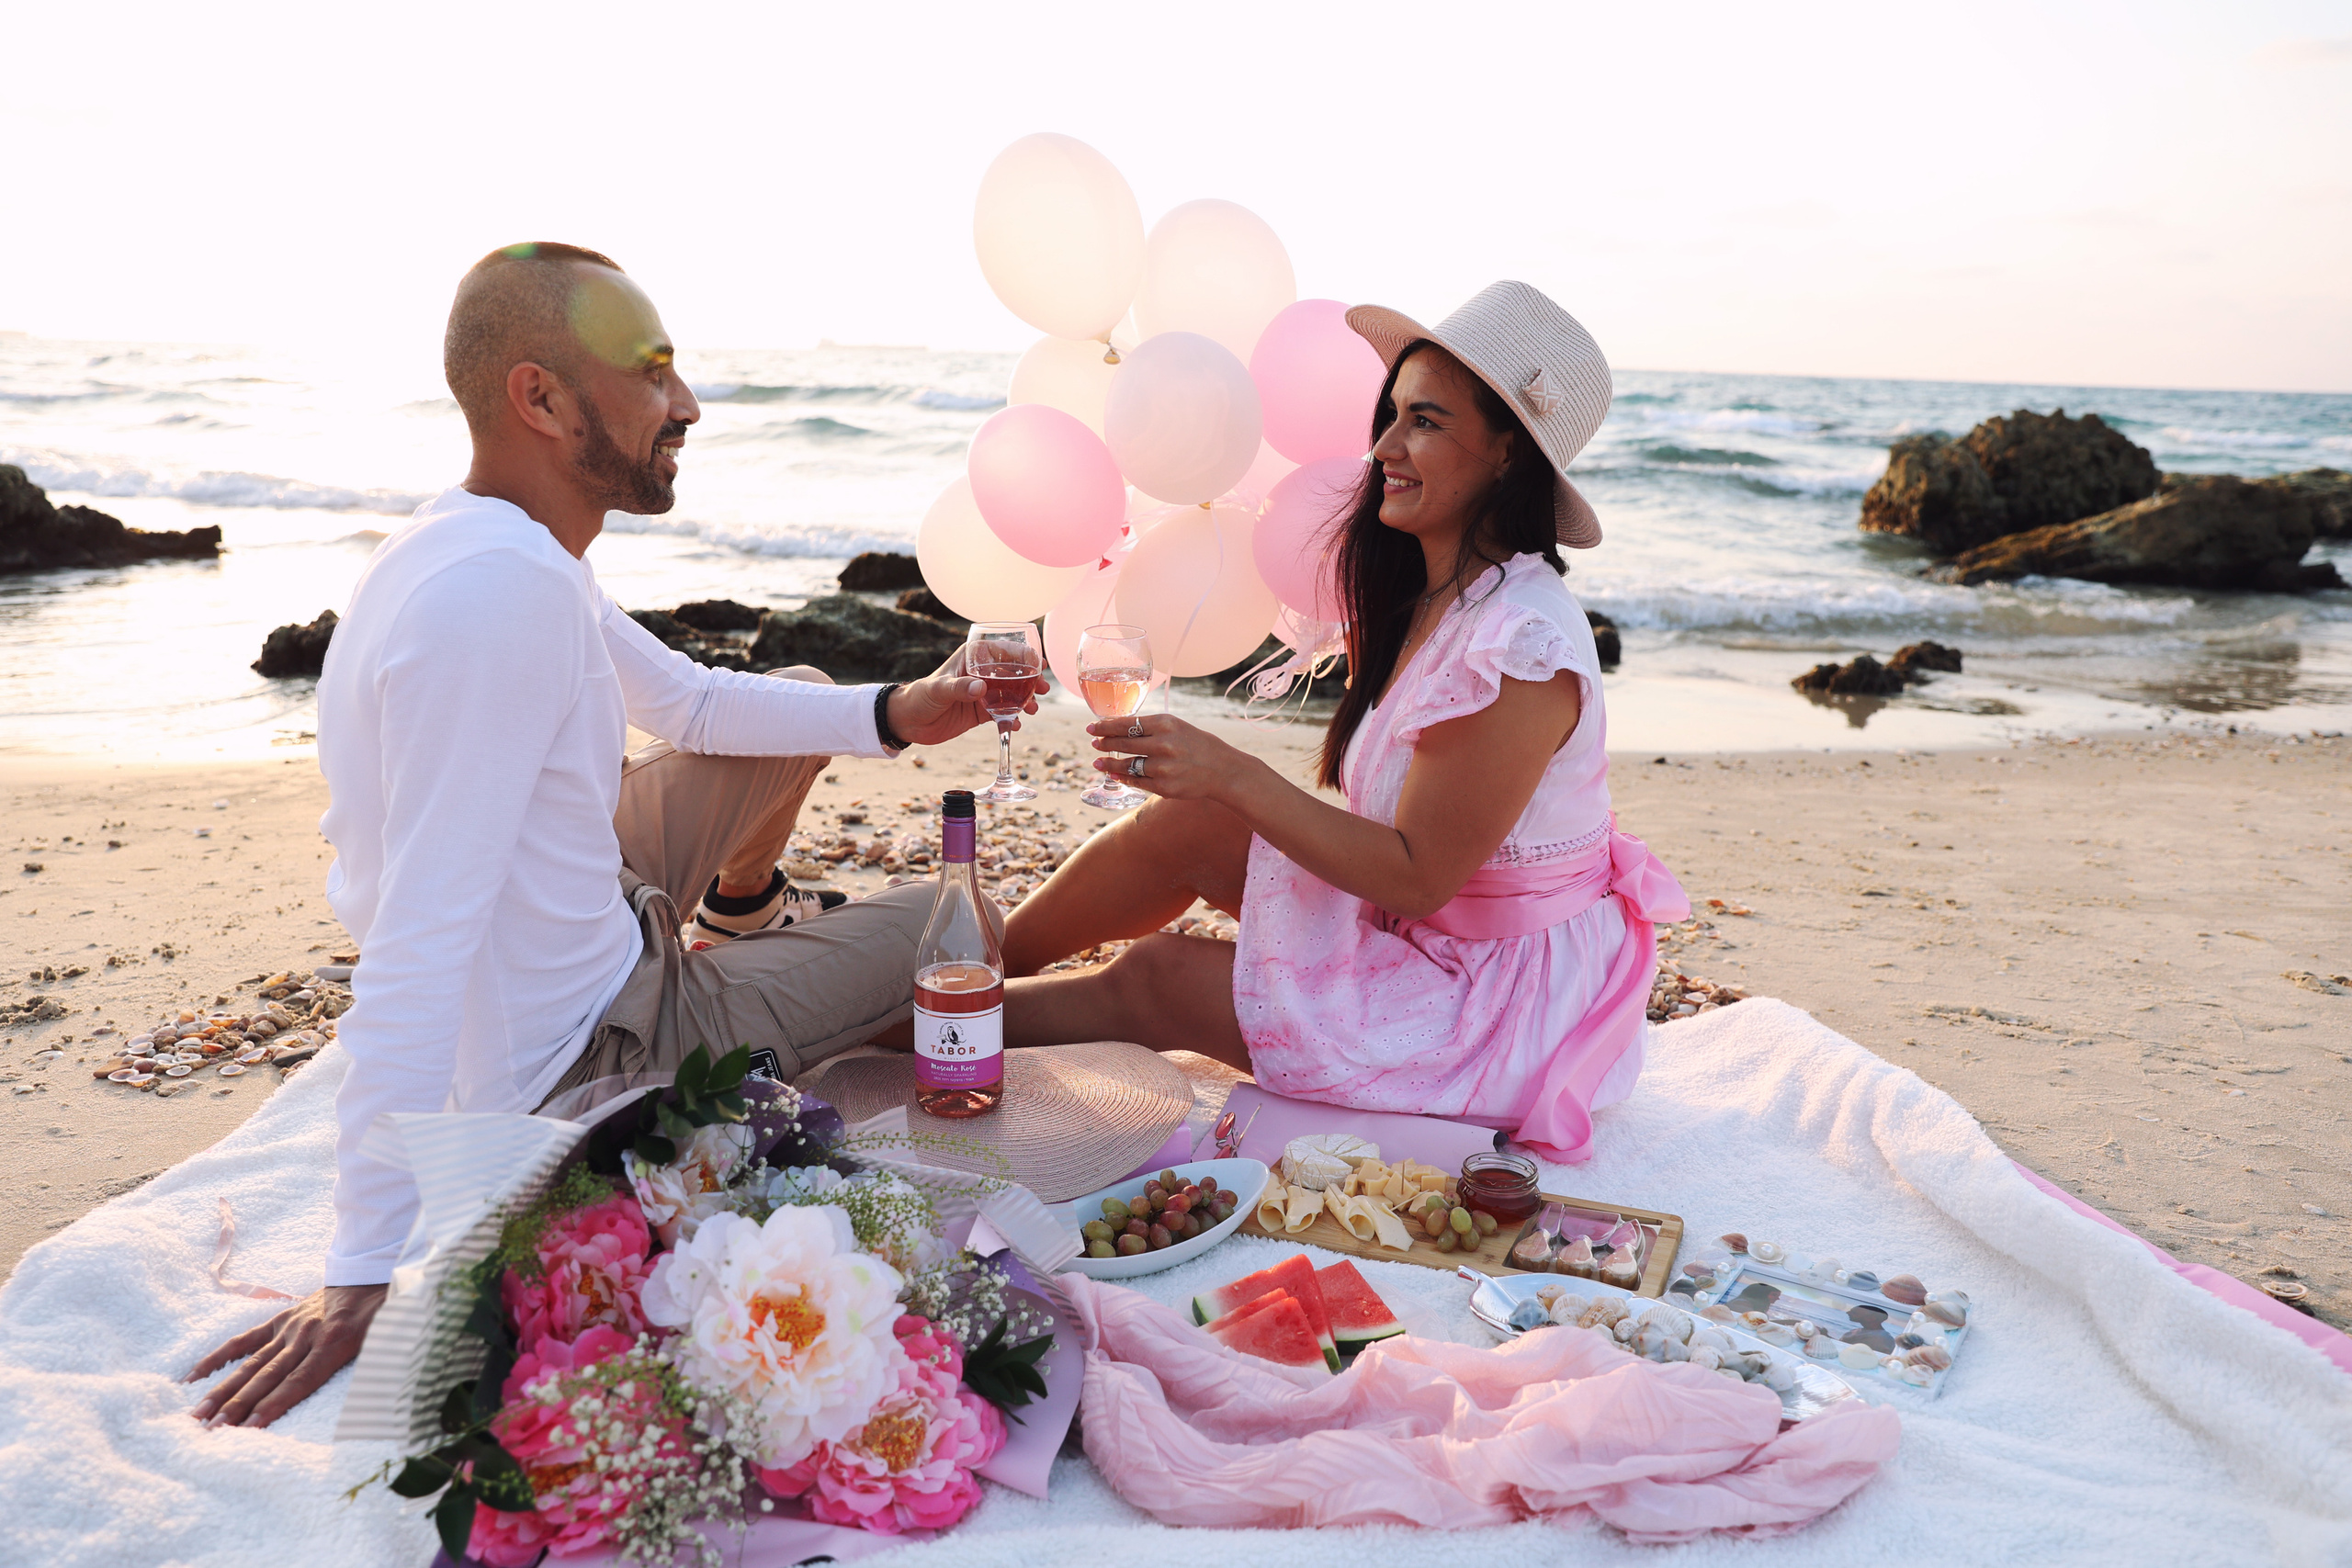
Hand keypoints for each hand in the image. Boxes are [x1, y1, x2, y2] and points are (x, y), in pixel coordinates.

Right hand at [185, 1282, 387, 1428]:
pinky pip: (244, 1340)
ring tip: (200, 1415)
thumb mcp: (388, 1336)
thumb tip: (382, 1393)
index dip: (277, 1404)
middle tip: (215, 1431)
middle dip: (240, 1406)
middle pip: (269, 1377)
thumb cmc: (381, 1312)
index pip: (301, 1380)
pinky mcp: (279, 1320)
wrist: (370, 1271)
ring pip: (252, 1364)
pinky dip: (218, 1357)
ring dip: (224, 1391)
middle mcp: (306, 1337)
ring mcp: (289, 1329)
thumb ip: (379, 1362)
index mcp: (335, 1343)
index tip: (253, 1426)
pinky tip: (193, 1376)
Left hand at [886, 649, 1046, 747]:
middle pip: (1014, 672)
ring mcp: (983, 693)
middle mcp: (981, 673)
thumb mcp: (939, 689)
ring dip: (1026, 700)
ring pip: (1012, 693)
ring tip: (1033, 710)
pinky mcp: (981, 712)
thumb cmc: (919, 696)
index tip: (1038, 663)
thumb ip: (959, 688)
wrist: (908, 722)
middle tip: (1043, 690)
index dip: (1023, 655)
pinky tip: (1016, 726)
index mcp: (972, 658)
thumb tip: (981, 689)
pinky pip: (1003, 713)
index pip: (1003, 650)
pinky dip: (1012, 719)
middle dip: (1031, 680)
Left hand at [1088, 712, 1255, 802]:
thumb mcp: (1176, 727)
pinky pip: (1136, 781)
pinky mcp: (1164, 787)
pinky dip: (1123, 777)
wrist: (1222, 770)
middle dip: (1104, 743)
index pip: (1127, 724)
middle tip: (1094, 743)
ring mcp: (1163, 768)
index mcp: (1166, 724)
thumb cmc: (1197, 745)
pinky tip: (1114, 773)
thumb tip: (1117, 728)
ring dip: (1109, 763)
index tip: (1092, 727)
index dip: (1105, 726)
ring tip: (1098, 762)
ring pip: (1127, 765)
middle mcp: (1164, 745)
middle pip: (1123, 744)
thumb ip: (1150, 727)